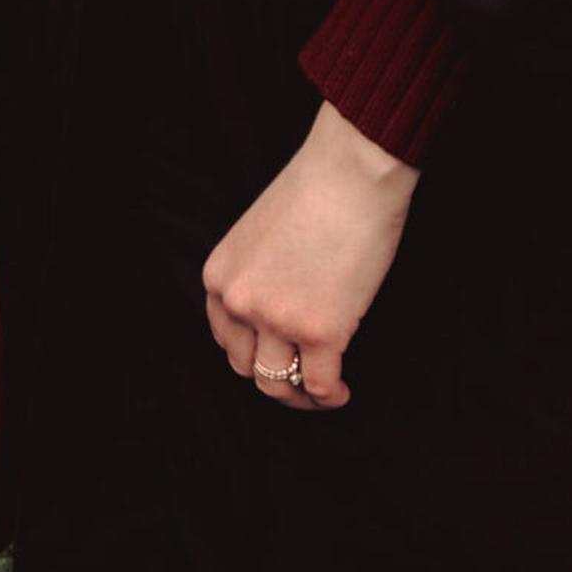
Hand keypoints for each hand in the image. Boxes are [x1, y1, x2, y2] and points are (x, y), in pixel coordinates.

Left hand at [200, 100, 413, 410]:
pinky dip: (330, 396)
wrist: (352, 173)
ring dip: (300, 397)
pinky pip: (318, 385)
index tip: (277, 359)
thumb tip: (276, 315)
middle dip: (276, 380)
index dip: (252, 355)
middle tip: (302, 380)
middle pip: (246, 367)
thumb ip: (257, 278)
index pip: (224, 338)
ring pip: (276, 386)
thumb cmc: (317, 194)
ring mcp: (276, 319)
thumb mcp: (259, 239)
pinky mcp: (319, 331)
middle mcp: (237, 302)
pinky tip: (343, 389)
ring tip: (324, 390)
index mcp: (219, 277)